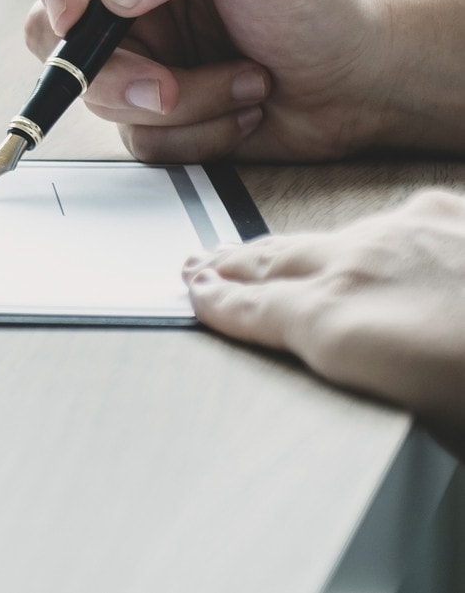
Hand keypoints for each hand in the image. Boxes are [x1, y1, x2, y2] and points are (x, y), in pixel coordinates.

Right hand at [19, 0, 464, 163]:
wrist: (371, 80)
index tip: (76, 7)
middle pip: (52, 22)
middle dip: (108, 66)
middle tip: (163, 85)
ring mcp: (135, 48)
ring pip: (92, 87)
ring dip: (176, 100)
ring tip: (245, 83)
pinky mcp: (153, 106)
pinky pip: (136, 134)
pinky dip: (196, 131)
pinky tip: (243, 108)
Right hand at [190, 191, 464, 442]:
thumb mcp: (423, 422)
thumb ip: (376, 392)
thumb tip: (375, 389)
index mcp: (337, 324)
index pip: (249, 309)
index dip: (215, 304)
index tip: (196, 298)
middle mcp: (356, 267)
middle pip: (271, 263)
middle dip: (230, 267)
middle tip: (200, 268)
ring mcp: (400, 231)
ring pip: (323, 238)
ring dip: (287, 251)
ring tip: (259, 253)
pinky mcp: (443, 213)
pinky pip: (385, 221)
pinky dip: (367, 238)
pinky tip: (364, 241)